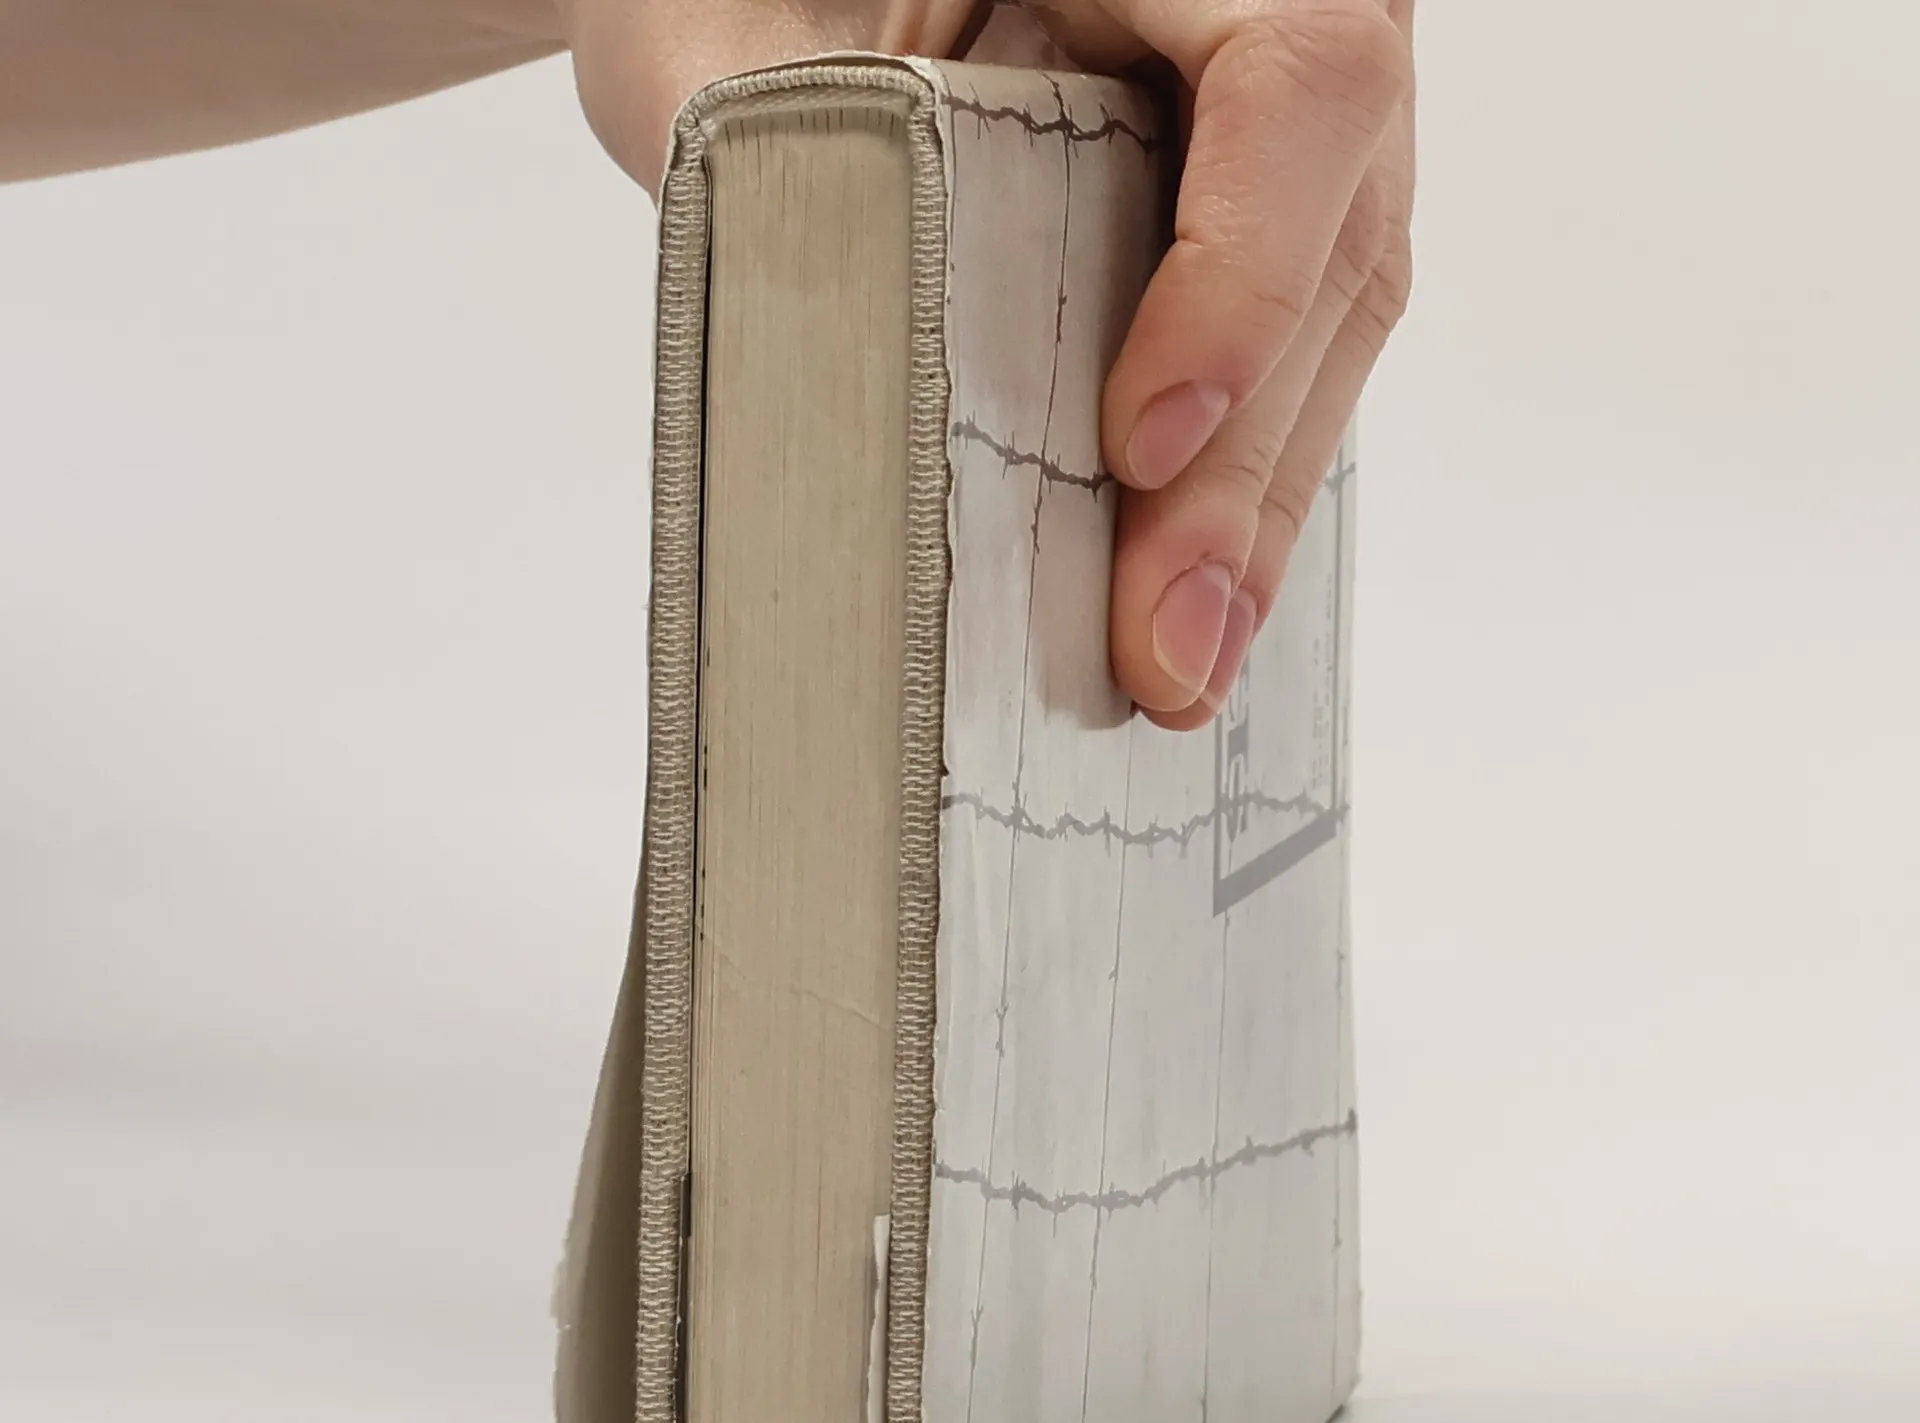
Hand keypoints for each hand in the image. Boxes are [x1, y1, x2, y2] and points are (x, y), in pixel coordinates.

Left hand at [564, 0, 1414, 730]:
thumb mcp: (722, 13)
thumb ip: (752, 133)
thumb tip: (805, 376)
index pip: (1301, 79)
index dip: (1244, 275)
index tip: (1139, 441)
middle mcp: (1262, 13)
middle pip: (1334, 245)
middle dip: (1243, 472)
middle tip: (1167, 649)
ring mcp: (1270, 131)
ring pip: (1330, 326)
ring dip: (1253, 515)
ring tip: (1181, 667)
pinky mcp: (1244, 231)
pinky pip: (1284, 360)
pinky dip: (1233, 491)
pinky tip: (1190, 607)